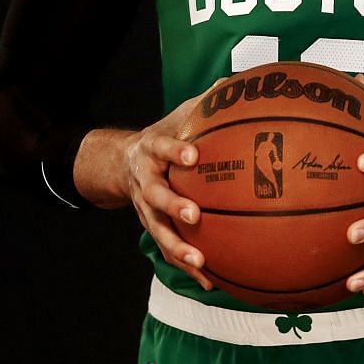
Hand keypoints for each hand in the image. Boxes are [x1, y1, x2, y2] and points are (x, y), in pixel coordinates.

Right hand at [88, 103, 214, 291]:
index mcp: (151, 150)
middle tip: (193, 214)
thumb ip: (206, 104)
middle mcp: (145, 182)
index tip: (194, 154)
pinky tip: (213, 282)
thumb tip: (241, 81)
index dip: (175, 151)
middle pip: (155, 196)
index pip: (161, 147)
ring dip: (178, 248)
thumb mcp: (178, 116)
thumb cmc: (165, 137)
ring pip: (159, 231)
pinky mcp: (152, 228)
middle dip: (173, 206)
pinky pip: (170, 250)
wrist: (123, 163)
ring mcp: (146, 209)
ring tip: (200, 261)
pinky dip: (189, 267)